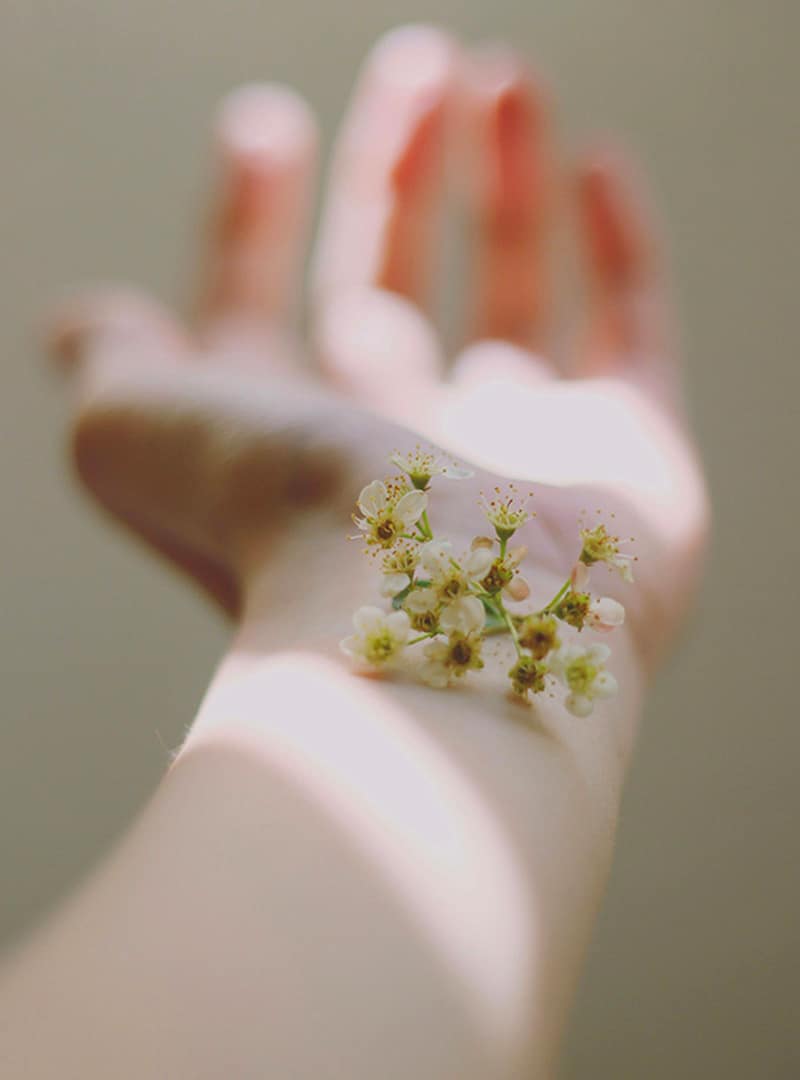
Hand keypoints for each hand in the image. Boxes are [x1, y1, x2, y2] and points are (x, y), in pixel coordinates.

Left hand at [48, 26, 707, 671]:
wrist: (442, 621)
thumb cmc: (278, 524)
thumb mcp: (139, 430)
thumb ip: (114, 365)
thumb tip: (80, 322)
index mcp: (286, 449)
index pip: (261, 313)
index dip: (251, 222)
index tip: (262, 127)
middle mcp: (400, 452)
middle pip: (391, 288)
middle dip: (396, 174)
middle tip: (418, 61)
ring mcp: (523, 452)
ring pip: (512, 291)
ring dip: (504, 180)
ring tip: (503, 74)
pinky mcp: (632, 453)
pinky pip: (632, 330)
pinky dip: (618, 246)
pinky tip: (595, 160)